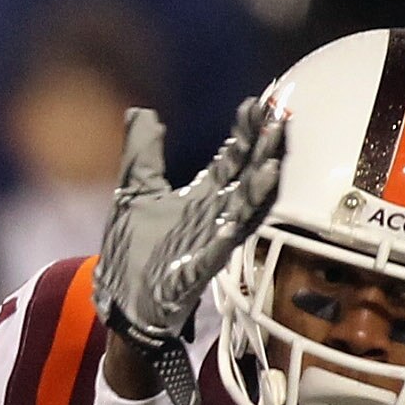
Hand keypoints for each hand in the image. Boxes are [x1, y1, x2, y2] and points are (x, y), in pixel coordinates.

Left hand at [96, 96, 284, 404]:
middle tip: (282, 118)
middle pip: (246, 177)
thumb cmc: (132, 251)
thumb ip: (142, 154)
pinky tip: (238, 216)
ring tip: (274, 163)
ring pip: (243, 212)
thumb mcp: (132, 193)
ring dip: (258, 190)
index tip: (259, 102)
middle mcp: (214, 216)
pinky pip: (219, 250)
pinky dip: (230, 234)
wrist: (122, 302)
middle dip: (264, 150)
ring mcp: (210, 242)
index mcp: (201, 197)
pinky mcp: (197, 269)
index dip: (245, 132)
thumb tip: (142, 112)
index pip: (232, 158)